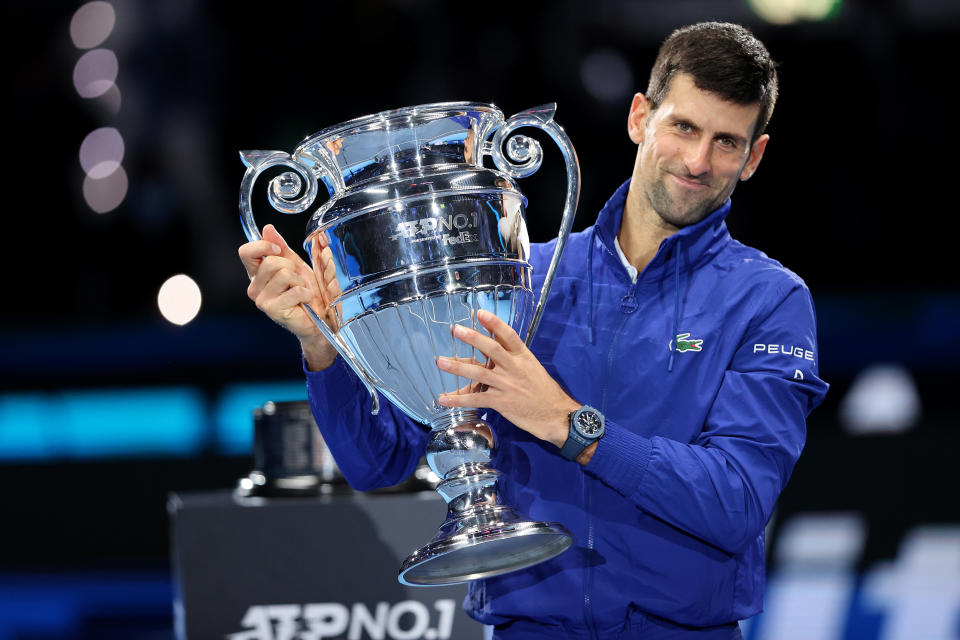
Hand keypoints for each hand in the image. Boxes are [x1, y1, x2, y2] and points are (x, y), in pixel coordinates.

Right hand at [238, 224, 337, 369]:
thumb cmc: (308, 294)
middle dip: (292, 267)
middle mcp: (255, 286)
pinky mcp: (272, 310)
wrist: (320, 319)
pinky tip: (304, 301)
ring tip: (301, 291)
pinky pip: (294, 290)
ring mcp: (262, 299)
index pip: (246, 252)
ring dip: (300, 281)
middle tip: (298, 280)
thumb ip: (282, 247)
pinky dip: (305, 293)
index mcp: (258, 273)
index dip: (263, 246)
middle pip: (271, 261)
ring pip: (284, 274)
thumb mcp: (296, 265)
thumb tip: (268, 229)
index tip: (279, 250)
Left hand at [436, 309, 579, 447]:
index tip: (479, 313)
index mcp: (523, 357)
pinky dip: (458, 400)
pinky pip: (476, 399)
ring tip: (441, 361)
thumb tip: (489, 347)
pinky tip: (444, 399)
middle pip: (492, 349)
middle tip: (456, 330)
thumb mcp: (531, 367)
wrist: (555, 415)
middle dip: (473, 338)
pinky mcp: (502, 402)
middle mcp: (515, 368)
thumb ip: (512, 358)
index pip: (509, 335)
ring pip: (479, 373)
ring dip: (458, 367)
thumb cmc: (543, 390)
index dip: (494, 323)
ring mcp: (507, 385)